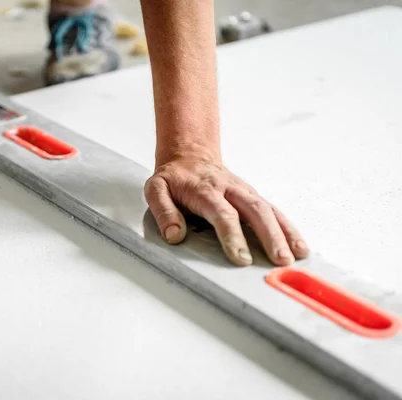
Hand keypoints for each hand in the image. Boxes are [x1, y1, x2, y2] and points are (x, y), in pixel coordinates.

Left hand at [144, 150, 309, 265]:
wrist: (189, 154)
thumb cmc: (173, 178)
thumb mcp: (156, 190)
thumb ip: (164, 211)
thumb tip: (174, 235)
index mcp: (205, 190)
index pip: (223, 214)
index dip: (233, 236)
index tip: (241, 258)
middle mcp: (230, 189)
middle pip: (254, 211)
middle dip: (270, 236)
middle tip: (280, 260)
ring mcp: (244, 192)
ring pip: (269, 209)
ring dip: (285, 232)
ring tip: (298, 256)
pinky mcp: (252, 196)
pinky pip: (274, 211)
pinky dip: (288, 228)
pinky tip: (299, 245)